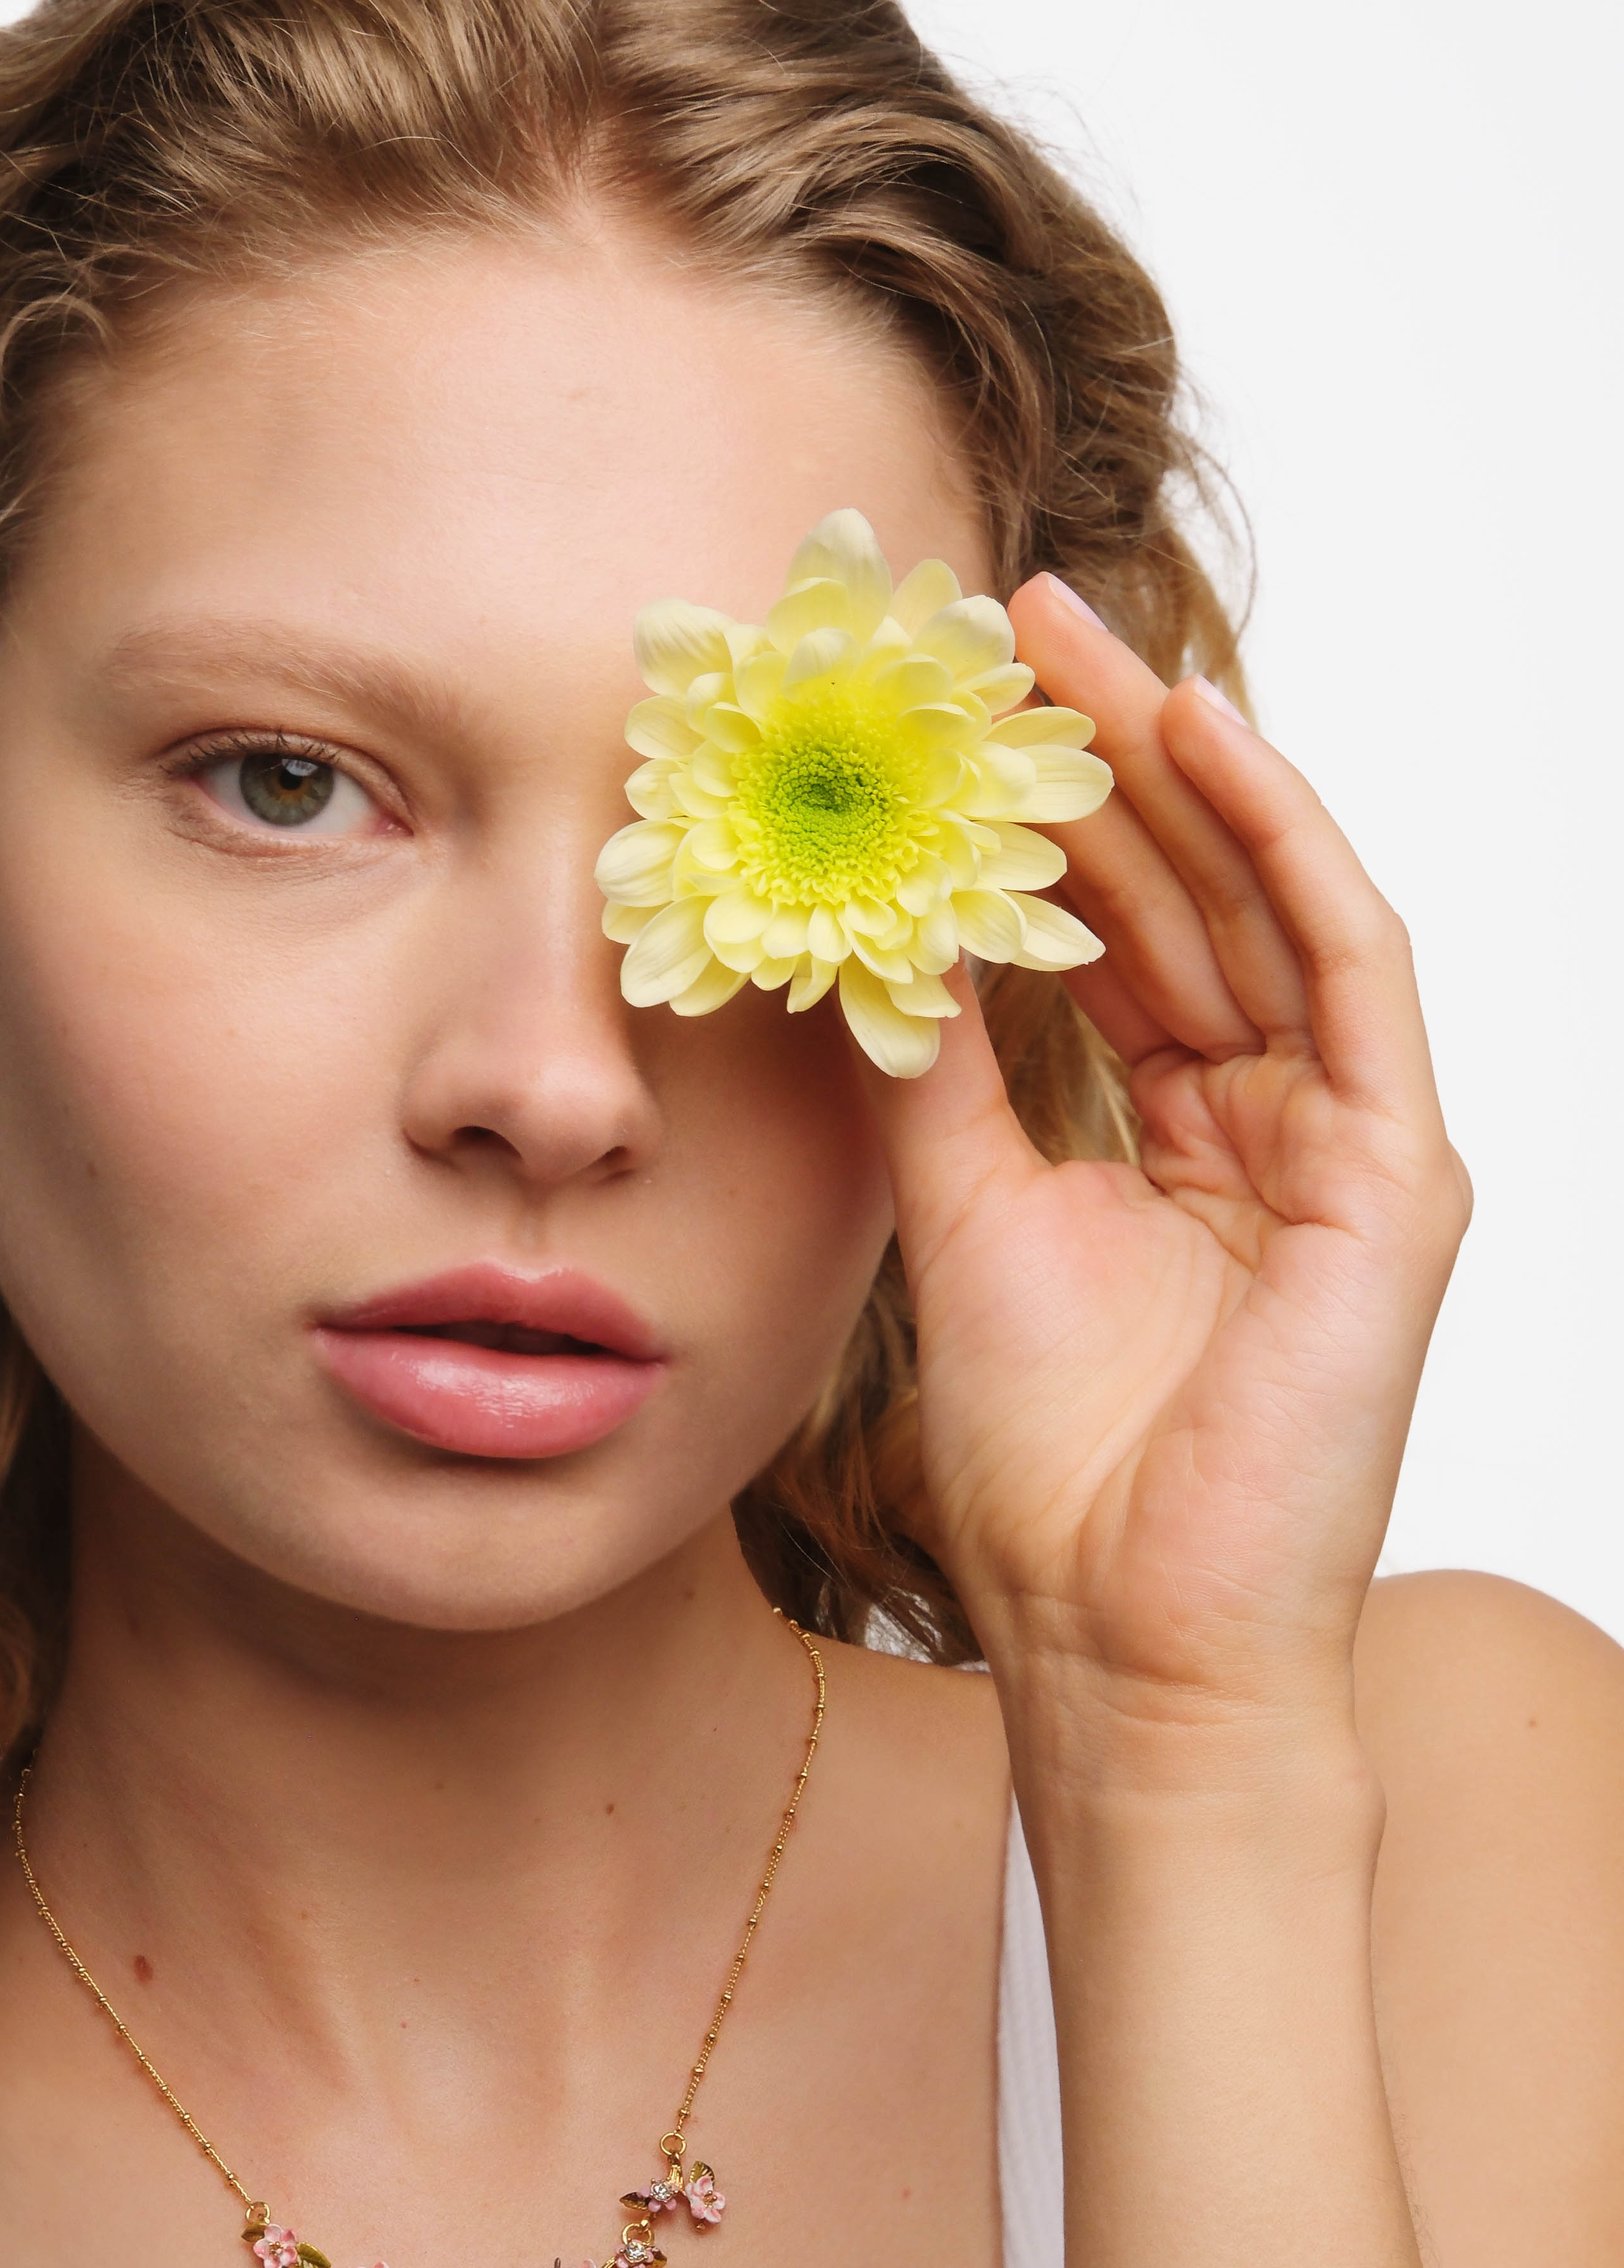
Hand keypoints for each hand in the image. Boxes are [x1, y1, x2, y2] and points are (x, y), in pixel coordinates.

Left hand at [861, 578, 1470, 1745]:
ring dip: (1181, 763)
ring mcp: (1347, 1142)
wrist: (1123, 1640)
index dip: (1045, 819)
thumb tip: (870, 930)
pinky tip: (1202, 739)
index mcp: (1180, 1137)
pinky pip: (1350, 968)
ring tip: (1079, 647)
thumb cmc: (1052, 1469)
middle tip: (1010, 627)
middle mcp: (1272, 1121)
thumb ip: (936, 1070)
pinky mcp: (1397, 1175)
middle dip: (1106, 755)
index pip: (1125, 936)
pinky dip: (1282, 844)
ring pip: (1270, 901)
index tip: (951, 717)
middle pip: (1195, 895)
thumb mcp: (961, 1216)